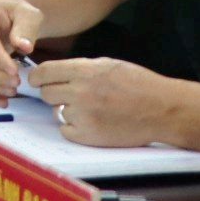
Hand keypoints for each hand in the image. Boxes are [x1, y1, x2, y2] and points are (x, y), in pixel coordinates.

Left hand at [34, 61, 181, 147]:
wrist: (164, 110)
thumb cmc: (139, 85)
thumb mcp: (109, 65)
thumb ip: (80, 69)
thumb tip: (53, 73)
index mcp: (85, 71)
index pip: (43, 72)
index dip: (37, 77)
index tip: (35, 81)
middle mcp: (80, 92)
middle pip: (46, 94)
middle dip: (55, 94)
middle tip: (71, 96)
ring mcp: (83, 115)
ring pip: (58, 112)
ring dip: (70, 111)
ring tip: (95, 109)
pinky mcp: (87, 135)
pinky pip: (66, 130)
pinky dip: (76, 128)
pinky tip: (96, 122)